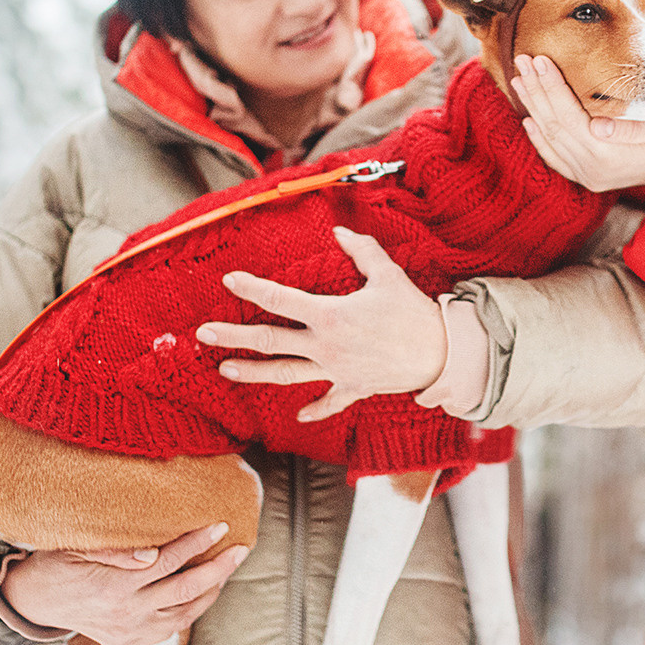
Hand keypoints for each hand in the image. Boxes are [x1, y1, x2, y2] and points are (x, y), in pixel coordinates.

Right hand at [0, 522, 246, 644]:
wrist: (33, 601)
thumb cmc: (56, 565)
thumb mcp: (77, 548)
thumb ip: (115, 551)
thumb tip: (153, 554)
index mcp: (114, 586)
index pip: (169, 562)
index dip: (197, 543)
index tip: (220, 526)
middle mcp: (126, 613)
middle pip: (186, 590)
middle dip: (218, 569)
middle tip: (241, 549)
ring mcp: (128, 632)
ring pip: (184, 614)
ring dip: (210, 593)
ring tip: (227, 571)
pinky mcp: (127, 642)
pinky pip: (169, 629)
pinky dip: (189, 612)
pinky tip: (201, 594)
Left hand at [198, 224, 445, 421]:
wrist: (440, 354)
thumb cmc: (414, 312)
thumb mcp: (387, 274)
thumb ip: (361, 250)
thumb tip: (340, 230)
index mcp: (329, 315)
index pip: (280, 298)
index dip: (252, 288)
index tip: (230, 281)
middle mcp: (325, 346)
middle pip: (270, 340)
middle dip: (234, 336)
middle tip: (204, 333)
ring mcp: (335, 370)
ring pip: (285, 373)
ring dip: (254, 372)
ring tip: (226, 370)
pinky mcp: (352, 387)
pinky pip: (329, 401)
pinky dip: (314, 408)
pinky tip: (299, 414)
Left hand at [511, 54, 644, 192]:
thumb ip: (636, 128)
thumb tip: (599, 126)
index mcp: (608, 156)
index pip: (569, 116)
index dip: (552, 86)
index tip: (540, 59)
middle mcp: (591, 169)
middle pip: (553, 125)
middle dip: (537, 90)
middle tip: (521, 59)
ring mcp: (586, 175)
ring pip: (549, 138)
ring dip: (533, 106)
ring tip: (519, 79)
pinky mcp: (585, 176)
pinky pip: (554, 156)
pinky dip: (538, 137)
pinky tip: (528, 118)